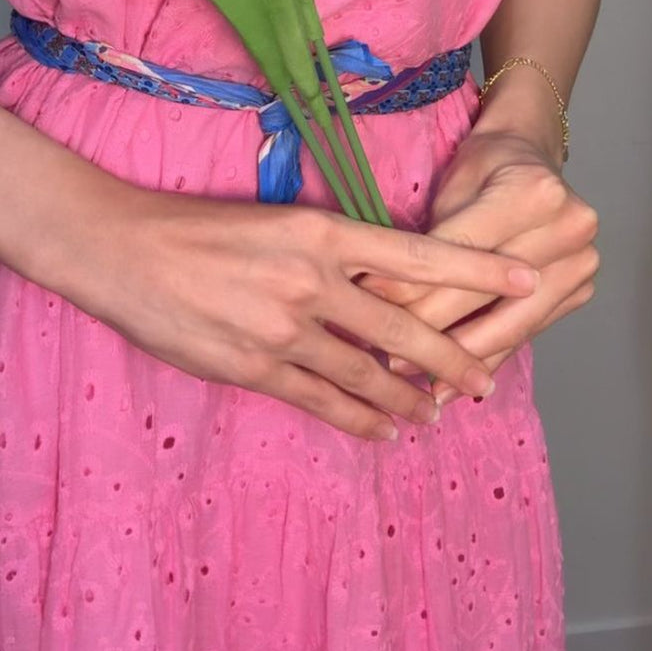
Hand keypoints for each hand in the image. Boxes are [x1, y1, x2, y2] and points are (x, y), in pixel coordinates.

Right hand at [69, 179, 541, 440]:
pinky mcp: (253, 367)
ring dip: (409, 399)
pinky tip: (384, 429)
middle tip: (488, 378)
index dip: (477, 270)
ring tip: (438, 413)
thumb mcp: (273, 221)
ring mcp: (282, 328)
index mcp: (319, 232)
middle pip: (404, 329)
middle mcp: (310, 280)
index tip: (527, 279)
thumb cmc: (196, 228)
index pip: (417, 254)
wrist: (124, 250)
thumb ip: (327, 251)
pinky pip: (322, 401)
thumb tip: (381, 281)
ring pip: (367, 375)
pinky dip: (360, 419)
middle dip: (454, 359)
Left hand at [356, 131, 599, 404]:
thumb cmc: (484, 168)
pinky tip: (463, 385)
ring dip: (463, 359)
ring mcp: (582, 262)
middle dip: (432, 329)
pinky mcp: (581, 290)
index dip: (411, 284)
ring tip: (424, 385)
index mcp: (532, 193)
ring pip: (511, 324)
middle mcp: (569, 228)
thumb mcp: (451, 189)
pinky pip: (527, 333)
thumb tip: (380, 297)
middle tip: (389, 359)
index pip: (458, 252)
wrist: (532, 157)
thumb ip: (431, 243)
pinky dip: (491, 357)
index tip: (369, 310)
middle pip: (486, 294)